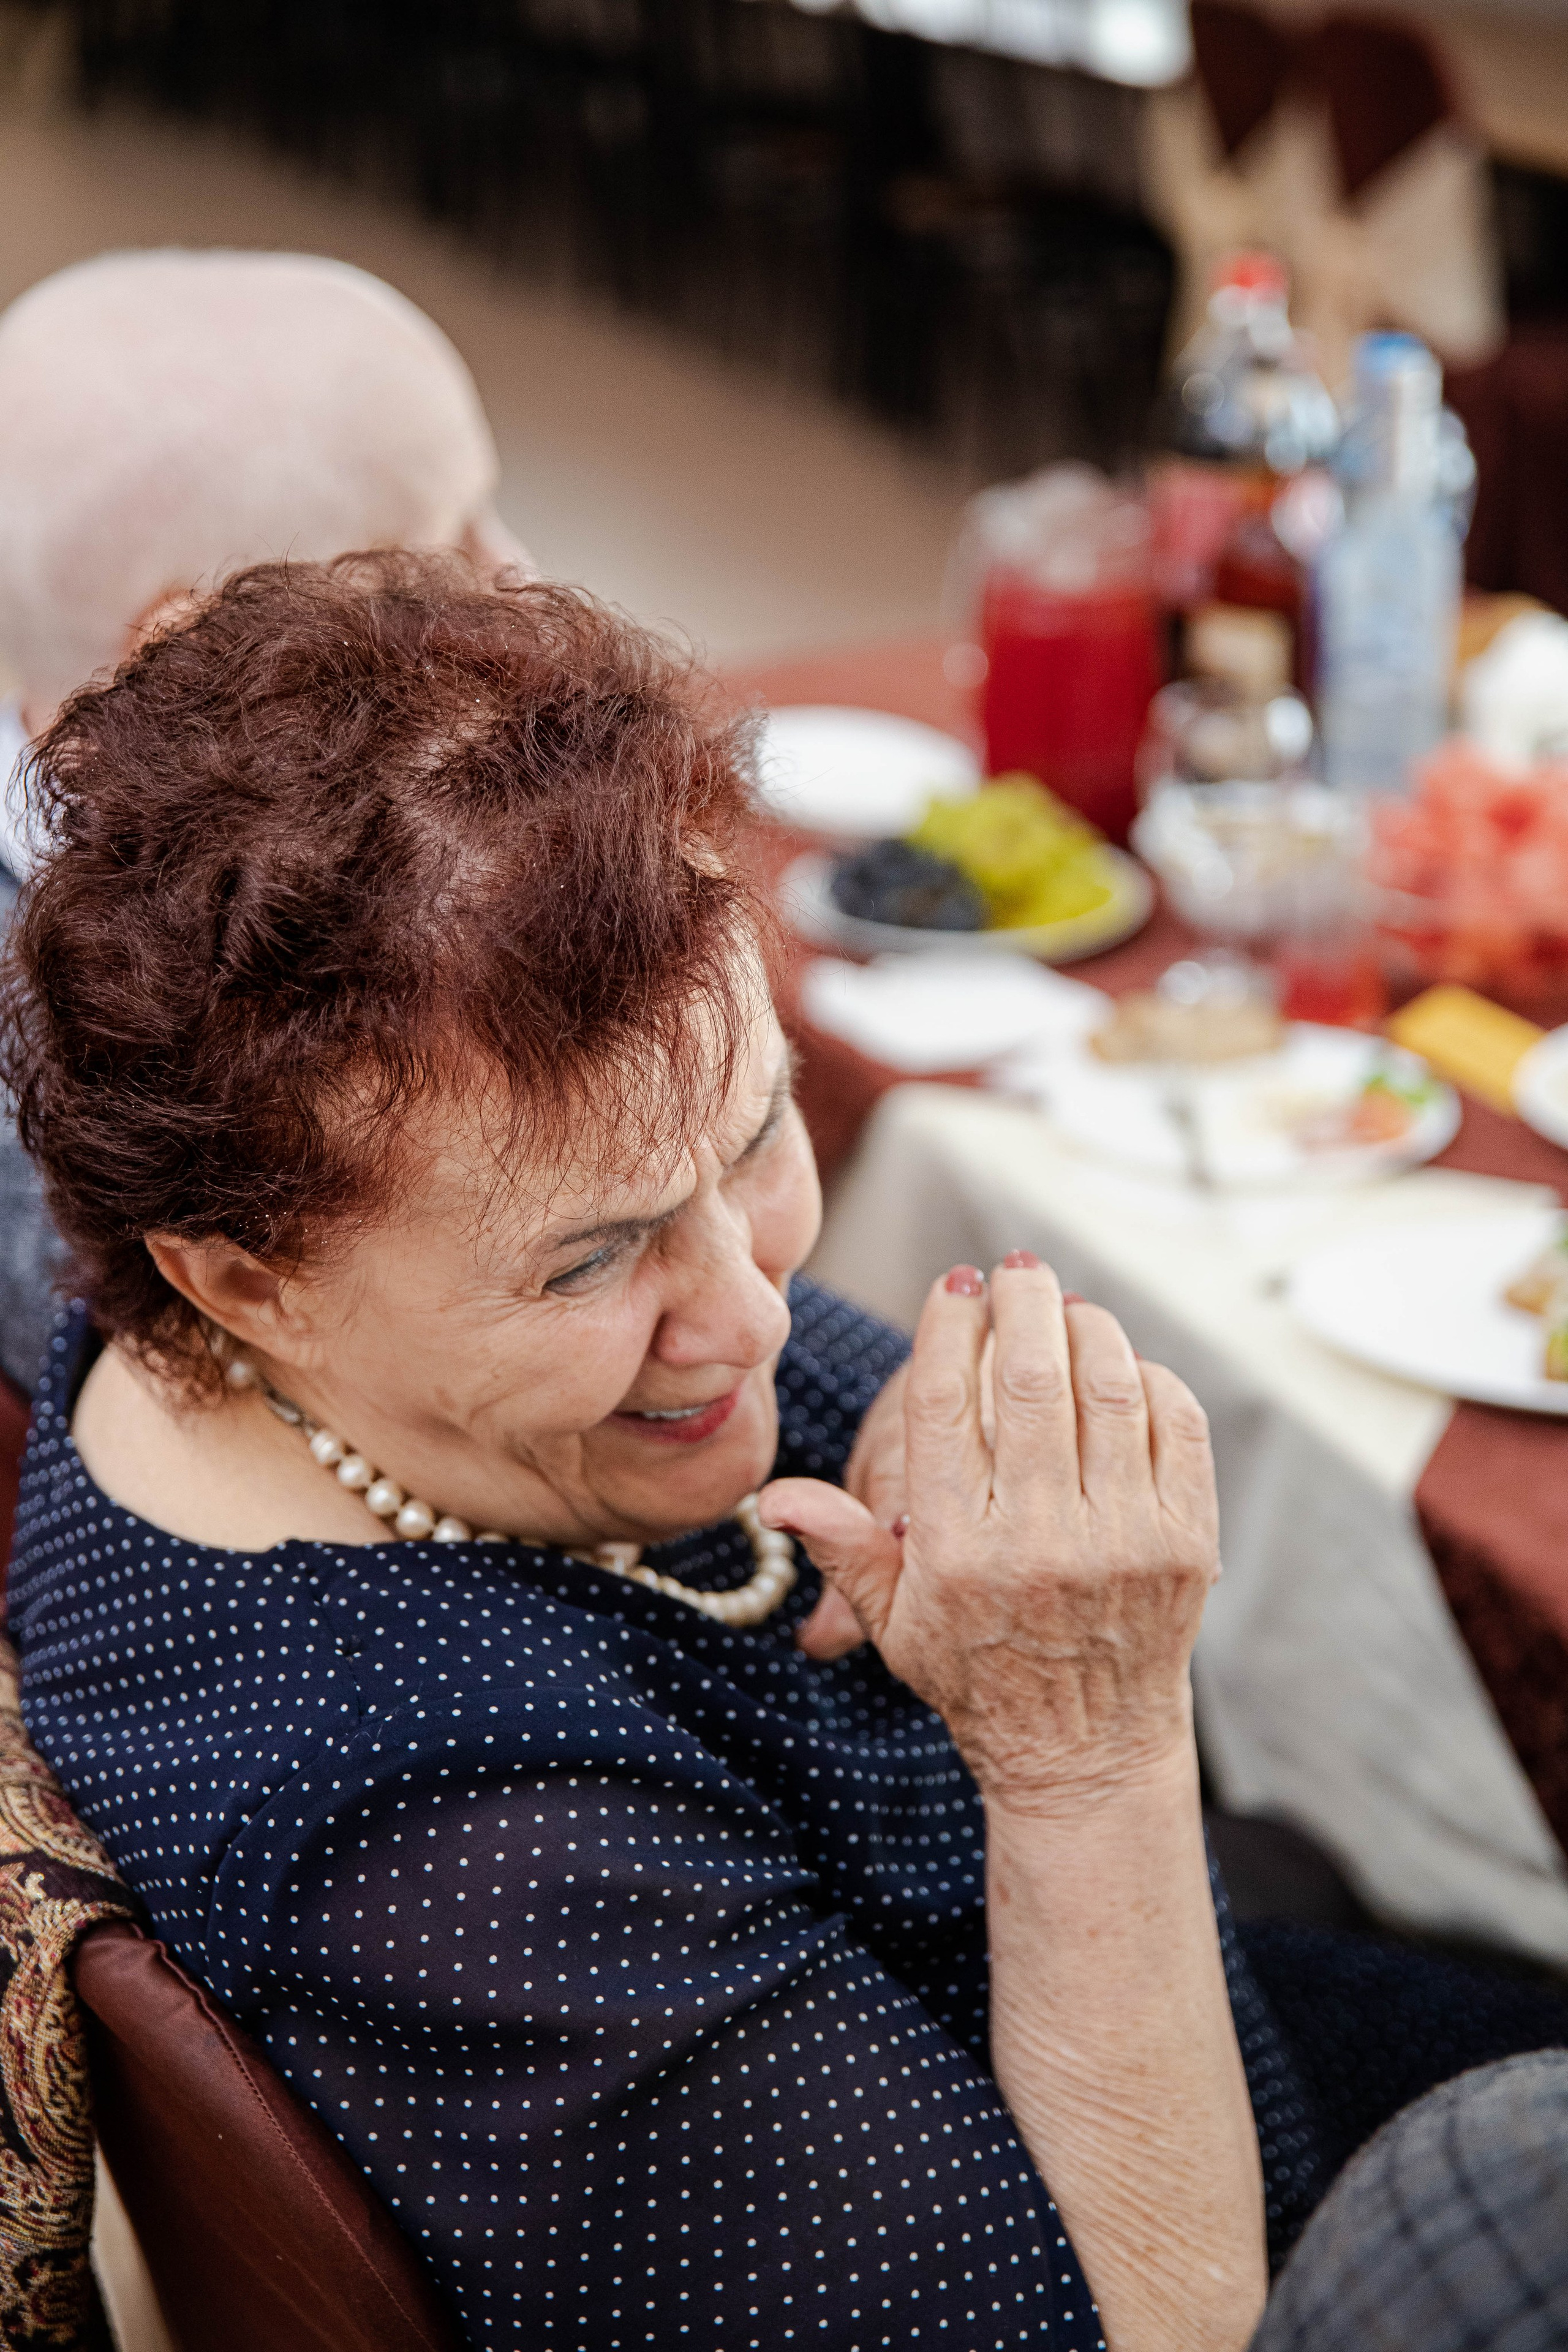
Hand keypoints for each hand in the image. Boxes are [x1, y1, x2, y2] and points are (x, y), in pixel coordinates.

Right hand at [763, 1254, 1218, 1805]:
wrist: (1086, 1751)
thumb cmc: (978, 1674)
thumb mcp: (893, 1619)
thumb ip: (841, 1544)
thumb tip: (771, 1497)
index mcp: (956, 1550)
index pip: (948, 1403)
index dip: (948, 1326)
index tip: (955, 1284)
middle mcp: (1041, 1540)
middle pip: (1032, 1378)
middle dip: (1023, 1303)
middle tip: (1015, 1271)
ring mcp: (1123, 1540)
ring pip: (1110, 1388)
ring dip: (1088, 1327)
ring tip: (1066, 1307)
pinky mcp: (1187, 1543)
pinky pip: (1178, 1425)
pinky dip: (1150, 1379)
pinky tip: (1121, 1367)